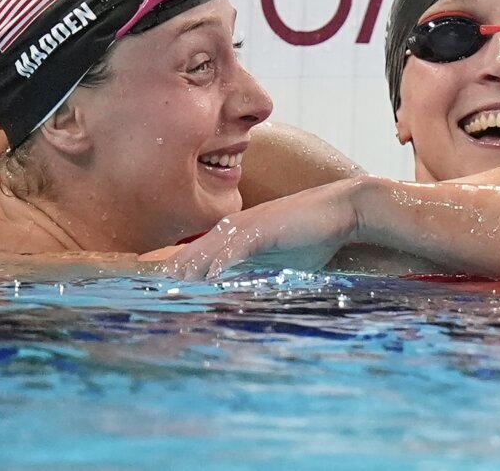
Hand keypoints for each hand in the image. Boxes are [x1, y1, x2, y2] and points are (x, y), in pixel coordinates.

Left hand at [165, 179, 364, 279]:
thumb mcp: (282, 258)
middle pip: (200, 247)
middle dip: (179, 266)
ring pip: (213, 247)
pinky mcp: (266, 228)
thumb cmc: (314, 234)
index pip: (204, 249)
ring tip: (175, 282)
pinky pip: (239, 246)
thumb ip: (261, 268)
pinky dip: (223, 260)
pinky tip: (211, 276)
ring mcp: (251, 224)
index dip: (184, 264)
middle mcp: (239, 225)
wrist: (343, 209)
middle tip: (157, 285)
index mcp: (240, 231)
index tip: (165, 282)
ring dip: (193, 265)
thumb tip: (246, 290)